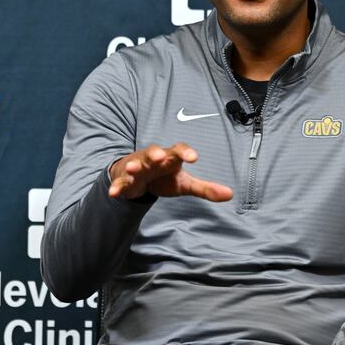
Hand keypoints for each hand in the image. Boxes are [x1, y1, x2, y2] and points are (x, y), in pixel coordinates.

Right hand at [108, 143, 232, 201]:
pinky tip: (114, 192)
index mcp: (170, 157)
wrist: (138, 176)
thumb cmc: (164, 176)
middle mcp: (153, 158)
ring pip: (135, 163)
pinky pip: (120, 181)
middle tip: (160, 157)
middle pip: (154, 152)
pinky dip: (117, 186)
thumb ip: (205, 188)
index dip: (186, 152)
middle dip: (156, 153)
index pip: (179, 151)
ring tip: (134, 169)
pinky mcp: (125, 178)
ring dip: (135, 166)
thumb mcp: (185, 183)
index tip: (194, 158)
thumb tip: (230, 194)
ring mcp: (137, 167)